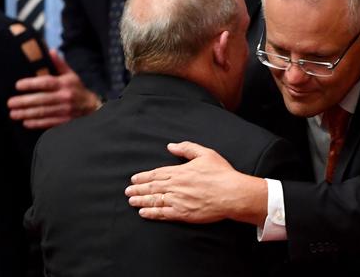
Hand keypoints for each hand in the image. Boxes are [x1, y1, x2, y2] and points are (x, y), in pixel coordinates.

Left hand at [7, 49, 100, 128]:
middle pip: (42, 99)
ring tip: (13, 113)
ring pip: (43, 112)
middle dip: (24, 102)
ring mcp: (65, 110)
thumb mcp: (70, 75)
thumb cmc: (77, 89)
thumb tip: (50, 51)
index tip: (18, 85)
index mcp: (64, 84)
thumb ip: (59, 64)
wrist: (92, 107)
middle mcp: (65, 97)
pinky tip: (26, 122)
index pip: (46, 83)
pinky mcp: (65, 121)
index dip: (31, 84)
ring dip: (27, 113)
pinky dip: (37, 123)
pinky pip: (49, 123)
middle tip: (10, 102)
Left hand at [125, 141, 267, 225]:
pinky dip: (151, 213)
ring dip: (141, 200)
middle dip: (138, 189)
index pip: (157, 173)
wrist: (232, 194)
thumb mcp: (205, 154)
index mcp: (180, 171)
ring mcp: (178, 200)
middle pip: (152, 187)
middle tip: (127, 191)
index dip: (143, 176)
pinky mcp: (183, 214)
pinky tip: (143, 213)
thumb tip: (171, 146)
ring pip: (154, 200)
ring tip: (131, 201)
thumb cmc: (221, 174)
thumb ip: (187, 148)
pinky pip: (163, 213)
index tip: (133, 179)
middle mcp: (176, 185)